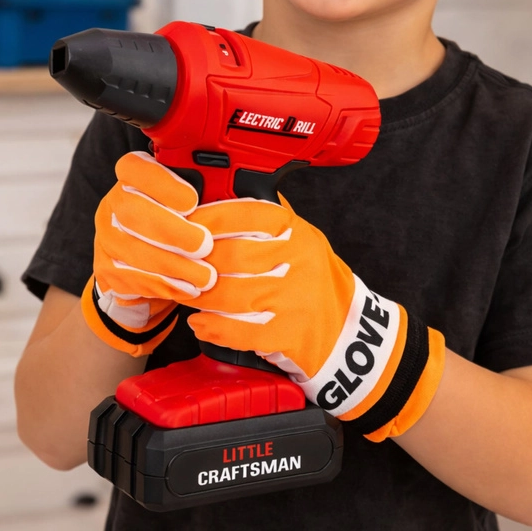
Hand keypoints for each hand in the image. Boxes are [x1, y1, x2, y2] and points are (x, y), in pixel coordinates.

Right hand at [84, 151, 216, 356]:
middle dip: (173, 231)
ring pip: (134, 250)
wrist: (141, 261)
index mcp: (132, 178)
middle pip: (133, 212)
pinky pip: (133, 278)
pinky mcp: (106, 268)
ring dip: (174, 265)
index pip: (135, 168)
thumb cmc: (173, 222)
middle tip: (205, 245)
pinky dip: (164, 285)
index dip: (162, 184)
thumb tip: (232, 194)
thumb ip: (202, 193)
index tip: (192, 200)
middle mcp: (114, 203)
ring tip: (205, 276)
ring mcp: (106, 236)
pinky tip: (188, 288)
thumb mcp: (186, 201)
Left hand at [186, 197, 444, 440]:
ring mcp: (295, 300)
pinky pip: (239, 330)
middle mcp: (299, 262)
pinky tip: (200, 324)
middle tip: (180, 267)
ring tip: (188, 295)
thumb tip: (219, 196)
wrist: (351, 334)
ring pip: (230, 294)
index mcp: (299, 232)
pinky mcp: (289, 335)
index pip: (245, 214)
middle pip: (231, 257)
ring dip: (200, 297)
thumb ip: (268, 222)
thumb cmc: (317, 285)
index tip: (186, 224)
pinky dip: (213, 327)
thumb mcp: (303, 242)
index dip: (209, 218)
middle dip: (198, 264)